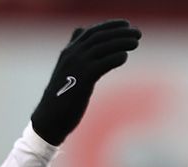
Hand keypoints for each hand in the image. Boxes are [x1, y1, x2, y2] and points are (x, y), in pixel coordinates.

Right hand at [30, 19, 141, 144]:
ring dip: (121, 42)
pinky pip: (101, 64)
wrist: (49, 120)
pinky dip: (113, 58)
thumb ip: (74, 51)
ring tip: (136, 42)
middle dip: (120, 32)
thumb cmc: (61, 98)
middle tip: (138, 32)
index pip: (91, 32)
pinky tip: (124, 57)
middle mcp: (71, 55)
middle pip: (99, 37)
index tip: (126, 25)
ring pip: (101, 47)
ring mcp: (76, 66)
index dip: (110, 26)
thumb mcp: (67, 70)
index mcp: (68, 52)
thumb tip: (79, 31)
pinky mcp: (82, 80)